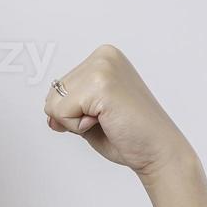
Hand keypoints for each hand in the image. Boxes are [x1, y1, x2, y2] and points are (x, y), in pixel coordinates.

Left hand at [42, 44, 196, 180]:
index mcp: (104, 57)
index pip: (59, 88)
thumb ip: (68, 107)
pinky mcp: (100, 84)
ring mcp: (103, 67)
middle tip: (107, 120)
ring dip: (75, 122)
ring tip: (107, 120)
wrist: (158, 151)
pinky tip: (107, 122)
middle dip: (73, 117)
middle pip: (53, 94)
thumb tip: (49, 111)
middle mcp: (104, 55)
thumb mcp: (90, 115)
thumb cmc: (130, 135)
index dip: (73, 112)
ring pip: (54, 103)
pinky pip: (61, 112)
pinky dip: (78, 127)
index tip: (104, 114)